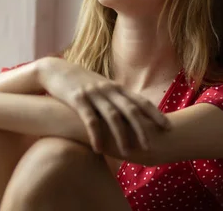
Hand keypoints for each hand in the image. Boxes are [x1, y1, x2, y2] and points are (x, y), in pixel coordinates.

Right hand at [37, 57, 170, 156]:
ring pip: (112, 116)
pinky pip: (89, 119)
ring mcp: (93, 94)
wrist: (54, 70)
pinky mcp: (77, 99)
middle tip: (150, 146)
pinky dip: (96, 134)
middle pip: (130, 110)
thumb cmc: (80, 82)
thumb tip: (132, 113)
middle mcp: (108, 89)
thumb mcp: (101, 87)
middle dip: (142, 128)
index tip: (168, 127)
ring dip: (121, 135)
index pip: (140, 101)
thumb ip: (116, 97)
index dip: (155, 114)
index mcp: (116, 87)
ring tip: (128, 152)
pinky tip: (99, 149)